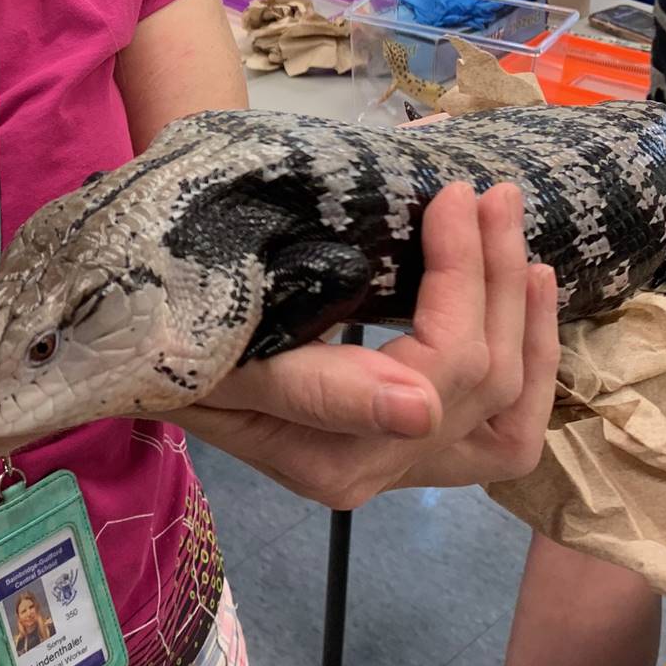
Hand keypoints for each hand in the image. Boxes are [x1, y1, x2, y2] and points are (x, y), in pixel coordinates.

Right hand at [178, 182, 559, 510]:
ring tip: (525, 246)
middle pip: (485, 382)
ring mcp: (395, 463)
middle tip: (492, 192)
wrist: (135, 339)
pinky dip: (528, 371)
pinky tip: (525, 302)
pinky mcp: (405, 443)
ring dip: (530, 330)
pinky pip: (498, 431)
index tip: (449, 192)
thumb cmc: (168, 332)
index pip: (445, 367)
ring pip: (509, 419)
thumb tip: (421, 409)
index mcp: (334, 461)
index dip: (463, 276)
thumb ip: (320, 390)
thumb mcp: (226, 355)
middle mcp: (376, 474)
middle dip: (497, 279)